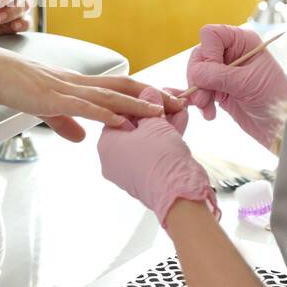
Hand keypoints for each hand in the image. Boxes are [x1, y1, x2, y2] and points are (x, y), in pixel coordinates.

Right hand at [0, 45, 184, 142]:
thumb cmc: (13, 86)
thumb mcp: (44, 108)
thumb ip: (66, 123)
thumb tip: (83, 138)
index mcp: (78, 85)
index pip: (119, 88)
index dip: (144, 95)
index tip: (167, 102)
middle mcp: (79, 84)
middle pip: (124, 89)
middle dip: (153, 98)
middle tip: (180, 106)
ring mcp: (67, 90)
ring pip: (109, 97)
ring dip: (136, 106)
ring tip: (161, 114)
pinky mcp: (53, 98)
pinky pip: (84, 107)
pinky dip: (104, 115)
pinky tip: (119, 123)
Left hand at [98, 87, 219, 226]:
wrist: (178, 193)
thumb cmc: (160, 157)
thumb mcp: (154, 122)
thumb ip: (150, 105)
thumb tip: (148, 93)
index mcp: (106, 145)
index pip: (118, 115)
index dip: (139, 102)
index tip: (154, 95)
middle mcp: (113, 160)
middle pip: (134, 127)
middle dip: (155, 113)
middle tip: (170, 102)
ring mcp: (129, 171)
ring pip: (147, 140)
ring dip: (164, 124)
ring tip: (179, 110)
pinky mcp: (146, 179)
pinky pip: (154, 153)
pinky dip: (167, 139)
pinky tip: (180, 123)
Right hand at [185, 24, 286, 147]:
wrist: (281, 123)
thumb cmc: (274, 97)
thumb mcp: (248, 83)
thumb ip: (219, 75)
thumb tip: (195, 72)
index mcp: (242, 42)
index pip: (211, 35)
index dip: (208, 52)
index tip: (214, 72)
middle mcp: (231, 53)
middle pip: (199, 55)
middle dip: (198, 77)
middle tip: (204, 98)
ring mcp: (223, 71)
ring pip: (196, 74)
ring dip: (198, 92)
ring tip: (207, 108)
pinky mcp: (219, 89)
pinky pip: (199, 89)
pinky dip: (200, 101)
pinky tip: (209, 113)